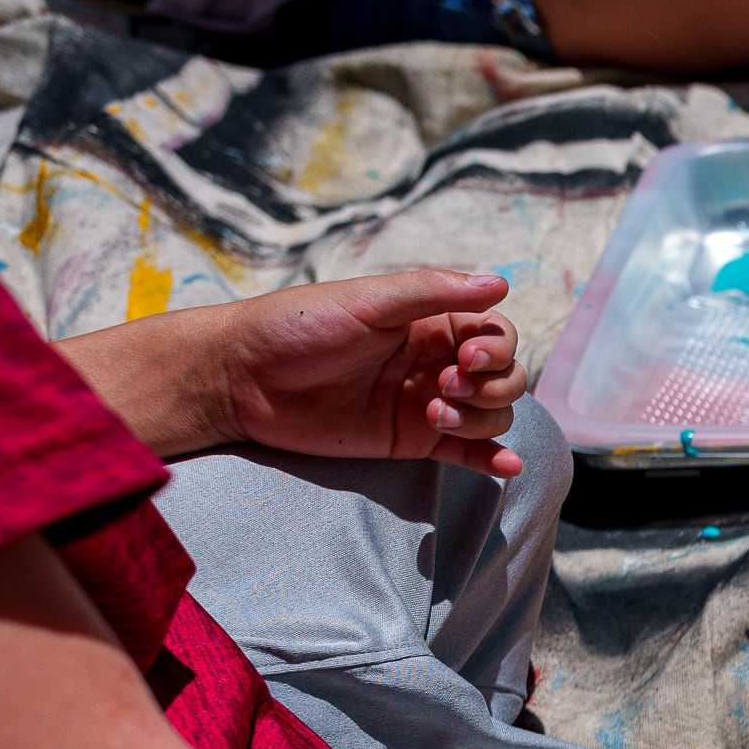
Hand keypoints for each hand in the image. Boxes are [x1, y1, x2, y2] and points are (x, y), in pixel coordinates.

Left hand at [207, 270, 530, 474]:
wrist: (242, 379)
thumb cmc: (297, 327)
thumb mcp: (367, 301)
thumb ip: (432, 291)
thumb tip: (501, 283)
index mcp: (428, 321)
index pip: (494, 334)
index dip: (496, 349)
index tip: (465, 359)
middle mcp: (434, 361)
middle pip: (503, 377)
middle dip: (490, 386)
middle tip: (444, 387)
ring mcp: (424, 404)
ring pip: (491, 416)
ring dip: (481, 419)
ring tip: (434, 416)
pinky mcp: (409, 442)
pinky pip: (465, 454)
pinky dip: (492, 460)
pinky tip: (506, 466)